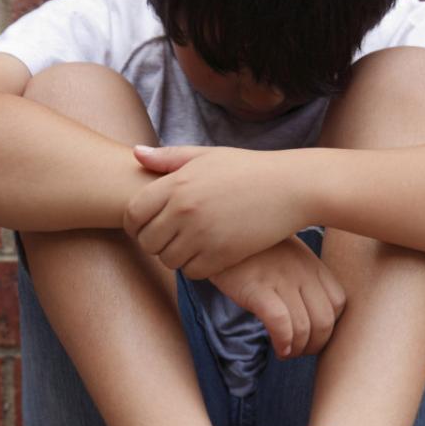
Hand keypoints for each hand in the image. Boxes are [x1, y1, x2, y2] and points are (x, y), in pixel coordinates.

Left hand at [124, 145, 310, 278]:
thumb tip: (135, 153)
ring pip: (168, 260)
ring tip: (190, 245)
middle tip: (171, 238)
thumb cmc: (247, 169)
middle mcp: (184, 211)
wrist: (291, 187)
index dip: (136, 225)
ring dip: (176, 257)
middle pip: (147, 242)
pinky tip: (208, 254)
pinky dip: (197, 267)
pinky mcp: (222, 255)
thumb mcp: (207, 156)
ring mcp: (202, 235)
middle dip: (155, 243)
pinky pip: (192, 272)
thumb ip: (168, 158)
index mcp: (176, 185)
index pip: (133, 215)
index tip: (148, 226)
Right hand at [211, 236, 346, 358]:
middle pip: (325, 320)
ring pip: (304, 326)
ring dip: (298, 349)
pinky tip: (277, 348)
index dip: (330, 327)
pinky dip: (283, 341)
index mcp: (311, 263)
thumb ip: (300, 273)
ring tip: (285, 353)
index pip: (338, 302)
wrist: (216, 229)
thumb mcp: (284, 252)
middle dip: (316, 345)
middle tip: (299, 352)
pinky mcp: (257, 288)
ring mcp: (280, 279)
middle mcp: (301, 271)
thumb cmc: (248, 247)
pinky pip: (280, 323)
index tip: (313, 336)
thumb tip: (305, 306)